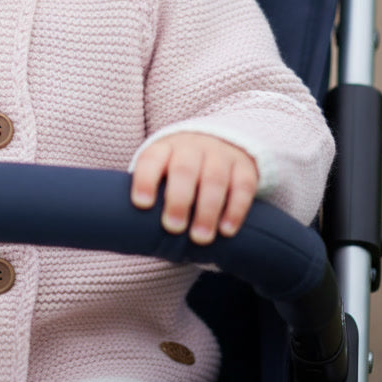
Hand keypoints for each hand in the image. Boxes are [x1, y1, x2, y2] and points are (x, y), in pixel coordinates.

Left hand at [130, 133, 258, 244]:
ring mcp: (220, 155)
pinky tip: (226, 230)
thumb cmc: (181, 170)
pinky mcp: (244, 168)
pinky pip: (242, 187)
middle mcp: (192, 148)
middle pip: (184, 170)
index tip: (142, 205)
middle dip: (178, 200)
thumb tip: (136, 233)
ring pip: (214, 179)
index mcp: (165, 148)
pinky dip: (235, 210)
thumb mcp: (163, 172)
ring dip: (207, 210)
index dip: (145, 180)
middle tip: (173, 227)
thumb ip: (154, 196)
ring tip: (200, 238)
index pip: (151, 159)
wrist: (220, 144)